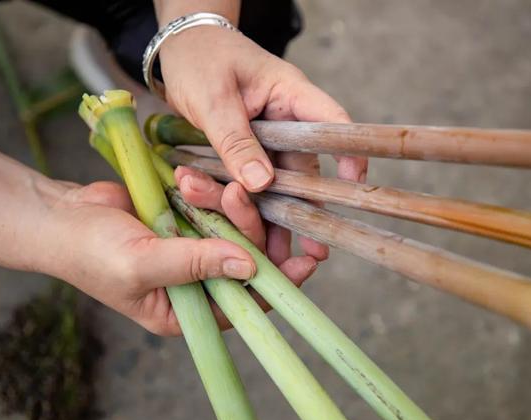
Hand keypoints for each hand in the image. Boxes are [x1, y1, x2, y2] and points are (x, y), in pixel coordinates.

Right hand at [45, 179, 317, 334]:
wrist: (60, 215)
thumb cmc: (89, 251)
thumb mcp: (141, 263)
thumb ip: (196, 264)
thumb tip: (250, 267)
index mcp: (189, 310)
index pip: (245, 303)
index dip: (277, 283)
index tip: (306, 260)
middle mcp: (197, 283)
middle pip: (245, 258)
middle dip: (244, 225)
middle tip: (234, 193)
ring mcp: (193, 248)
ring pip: (231, 227)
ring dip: (220, 201)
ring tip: (191, 181)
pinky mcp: (187, 221)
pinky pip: (212, 205)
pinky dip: (205, 190)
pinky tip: (187, 175)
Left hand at [159, 24, 367, 273]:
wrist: (176, 51)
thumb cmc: (198, 59)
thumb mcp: (213, 99)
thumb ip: (235, 141)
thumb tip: (261, 184)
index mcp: (289, 95)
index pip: (331, 123)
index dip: (348, 154)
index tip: (354, 186)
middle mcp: (286, 120)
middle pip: (305, 167)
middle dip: (308, 210)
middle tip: (317, 250)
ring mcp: (267, 138)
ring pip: (278, 183)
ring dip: (277, 218)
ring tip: (282, 257)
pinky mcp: (247, 151)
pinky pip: (250, 182)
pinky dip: (244, 205)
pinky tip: (246, 234)